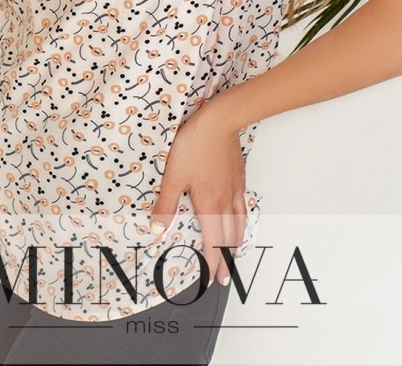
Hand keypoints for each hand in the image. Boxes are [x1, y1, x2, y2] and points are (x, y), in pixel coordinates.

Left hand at [149, 104, 246, 285]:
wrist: (219, 121)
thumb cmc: (195, 145)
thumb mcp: (173, 175)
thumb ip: (166, 205)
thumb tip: (158, 229)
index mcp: (209, 206)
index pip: (212, 244)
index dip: (211, 264)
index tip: (210, 280)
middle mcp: (225, 202)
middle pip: (228, 239)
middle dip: (225, 261)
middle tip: (224, 277)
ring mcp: (235, 189)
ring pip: (239, 224)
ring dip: (236, 243)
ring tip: (234, 253)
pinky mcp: (239, 176)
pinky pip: (243, 206)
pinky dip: (243, 220)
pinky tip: (240, 217)